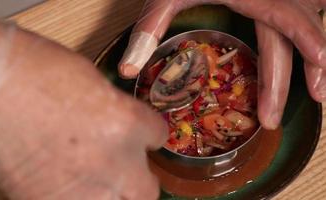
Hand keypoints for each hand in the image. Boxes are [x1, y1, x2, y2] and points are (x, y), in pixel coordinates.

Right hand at [0, 3, 167, 198]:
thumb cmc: (40, 71)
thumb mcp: (95, 84)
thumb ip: (117, 113)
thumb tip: (121, 128)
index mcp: (127, 124)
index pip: (157, 138)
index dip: (148, 135)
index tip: (141, 136)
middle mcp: (113, 163)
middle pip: (147, 190)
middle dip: (138, 177)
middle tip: (122, 167)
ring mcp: (83, 189)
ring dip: (110, 192)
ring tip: (92, 176)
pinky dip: (77, 195)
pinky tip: (64, 179)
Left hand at [119, 0, 325, 129]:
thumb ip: (149, 30)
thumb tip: (127, 71)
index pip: (287, 24)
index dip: (308, 50)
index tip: (317, 87)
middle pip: (294, 37)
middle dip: (288, 80)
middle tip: (271, 120)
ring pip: (308, 24)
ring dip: (311, 59)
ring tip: (316, 90)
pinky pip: (302, 16)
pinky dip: (306, 37)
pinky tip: (306, 54)